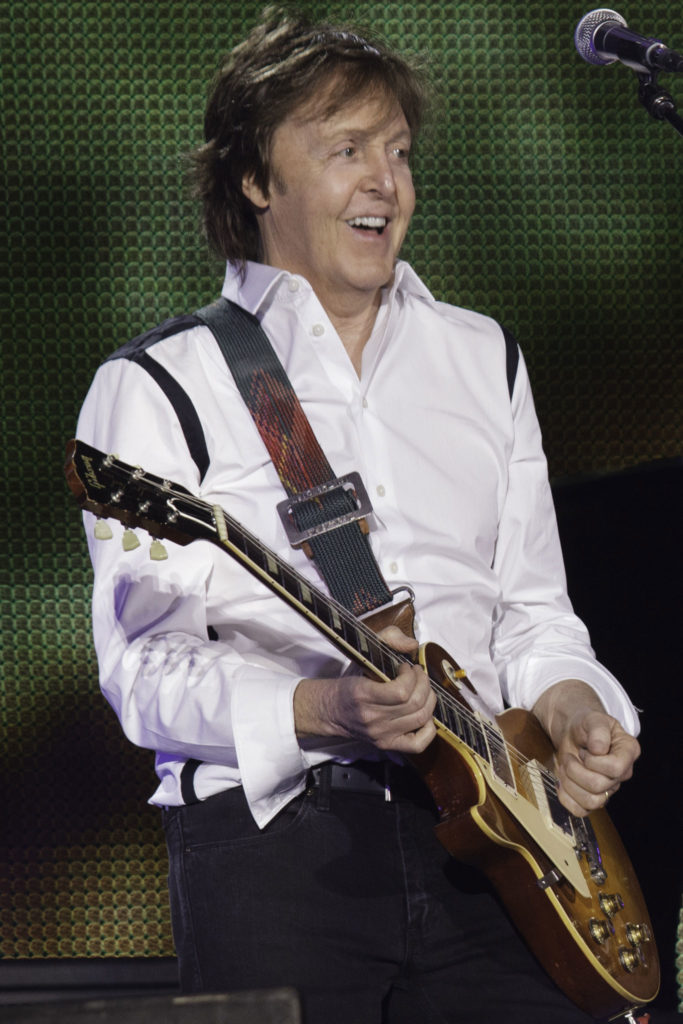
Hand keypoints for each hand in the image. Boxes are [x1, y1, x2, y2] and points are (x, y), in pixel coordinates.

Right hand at [293, 626, 436, 754]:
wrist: (331, 710)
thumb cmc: (350, 681)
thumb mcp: (363, 653)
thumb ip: (388, 637)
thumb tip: (413, 645)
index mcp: (363, 695)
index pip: (401, 692)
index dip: (411, 676)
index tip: (406, 667)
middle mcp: (373, 719)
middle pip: (415, 704)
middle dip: (424, 683)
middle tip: (417, 674)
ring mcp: (381, 735)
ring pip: (420, 719)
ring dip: (428, 698)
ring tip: (421, 688)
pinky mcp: (387, 745)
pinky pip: (418, 744)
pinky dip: (429, 728)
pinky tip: (424, 713)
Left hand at [533, 680, 639, 815]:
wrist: (572, 731)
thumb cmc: (585, 724)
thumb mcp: (593, 719)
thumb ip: (598, 730)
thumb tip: (599, 749)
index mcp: (628, 751)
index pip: (616, 768)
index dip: (594, 761)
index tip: (584, 749)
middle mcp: (622, 773)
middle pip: (599, 786)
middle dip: (576, 770)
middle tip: (569, 756)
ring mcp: (608, 788)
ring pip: (591, 802)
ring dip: (570, 783)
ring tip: (566, 767)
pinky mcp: (592, 798)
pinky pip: (580, 811)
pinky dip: (566, 798)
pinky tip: (562, 782)